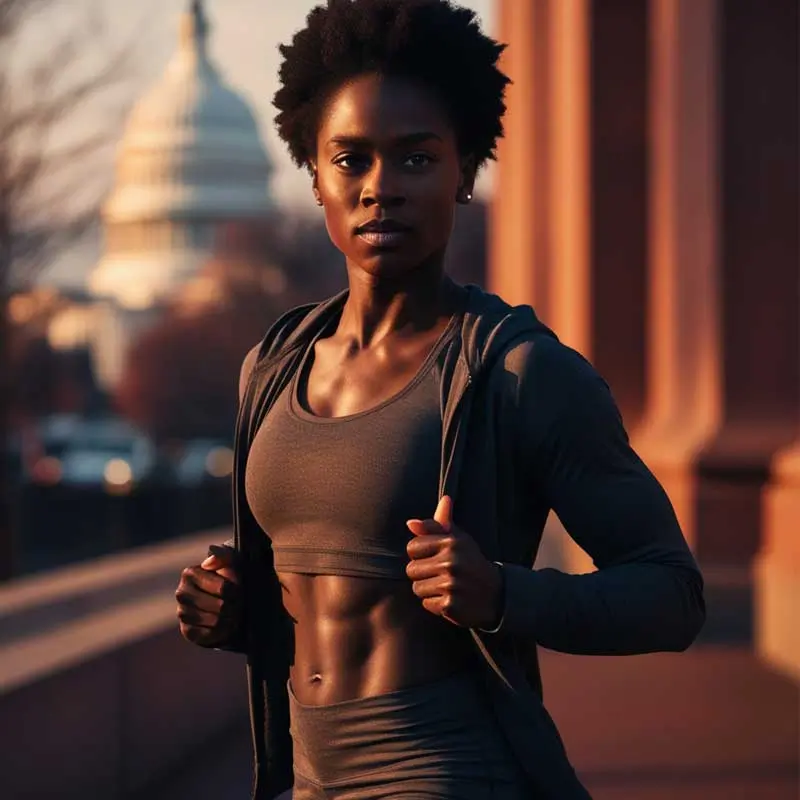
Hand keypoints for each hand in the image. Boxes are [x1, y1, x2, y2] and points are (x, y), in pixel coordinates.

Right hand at [175, 544, 242, 647]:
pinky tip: (227, 625)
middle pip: (221, 606)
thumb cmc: (228, 576)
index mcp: (190, 573)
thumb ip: (223, 556)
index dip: (238, 592)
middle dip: (236, 607)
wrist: (221, 597)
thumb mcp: (230, 561)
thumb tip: (209, 561)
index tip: (242, 591)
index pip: (224, 588)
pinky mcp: (186, 630)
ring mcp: (182, 612)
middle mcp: (182, 593)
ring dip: (231, 620)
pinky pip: (208, 636)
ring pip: (216, 621)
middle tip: (241, 605)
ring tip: (236, 614)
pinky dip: (222, 632)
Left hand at [405, 495, 502, 629]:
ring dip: (429, 590)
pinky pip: (426, 603)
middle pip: (411, 569)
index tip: (435, 557)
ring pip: (417, 588)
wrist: (496, 594)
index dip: (421, 554)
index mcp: (451, 542)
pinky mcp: (450, 605)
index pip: (412, 547)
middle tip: (443, 574)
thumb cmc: (471, 563)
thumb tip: (410, 523)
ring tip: (447, 587)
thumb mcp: (458, 539)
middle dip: (423, 573)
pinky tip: (451, 599)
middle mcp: (451, 562)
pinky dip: (436, 604)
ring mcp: (451, 585)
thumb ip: (434, 526)